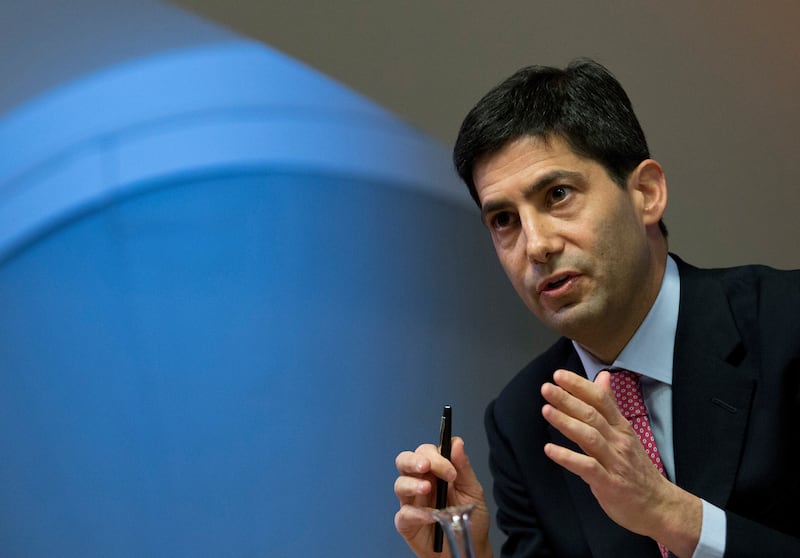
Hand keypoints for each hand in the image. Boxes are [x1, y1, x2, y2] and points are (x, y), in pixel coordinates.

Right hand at [394, 437, 492, 557]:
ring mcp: (412, 502)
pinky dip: (416, 513)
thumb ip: (463, 467)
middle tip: (426, 466)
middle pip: (405, 461)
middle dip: (413, 461)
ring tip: (428, 489)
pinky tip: (430, 516)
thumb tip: (456, 442)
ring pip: (400, 484)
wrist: (469, 549)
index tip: (450, 470)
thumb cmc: (470, 520)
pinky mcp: (407, 523)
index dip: (436, 456)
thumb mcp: (472, 491)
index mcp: (436, 472)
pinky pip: (403, 513)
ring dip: (412, 484)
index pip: (426, 452)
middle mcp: (421, 483)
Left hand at [541, 369, 701, 556]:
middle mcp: (618, 441)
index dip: (580, 386)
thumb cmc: (637, 469)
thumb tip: (602, 377)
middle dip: (568, 399)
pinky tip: (550, 450)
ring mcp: (614, 462)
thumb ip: (609, 405)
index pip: (601, 400)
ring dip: (566, 422)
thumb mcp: (625, 432)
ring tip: (546, 410)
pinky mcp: (609, 483)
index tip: (559, 375)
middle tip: (547, 388)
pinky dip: (568, 457)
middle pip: (592, 415)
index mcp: (620, 427)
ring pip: (589, 437)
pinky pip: (587, 467)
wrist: (660, 505)